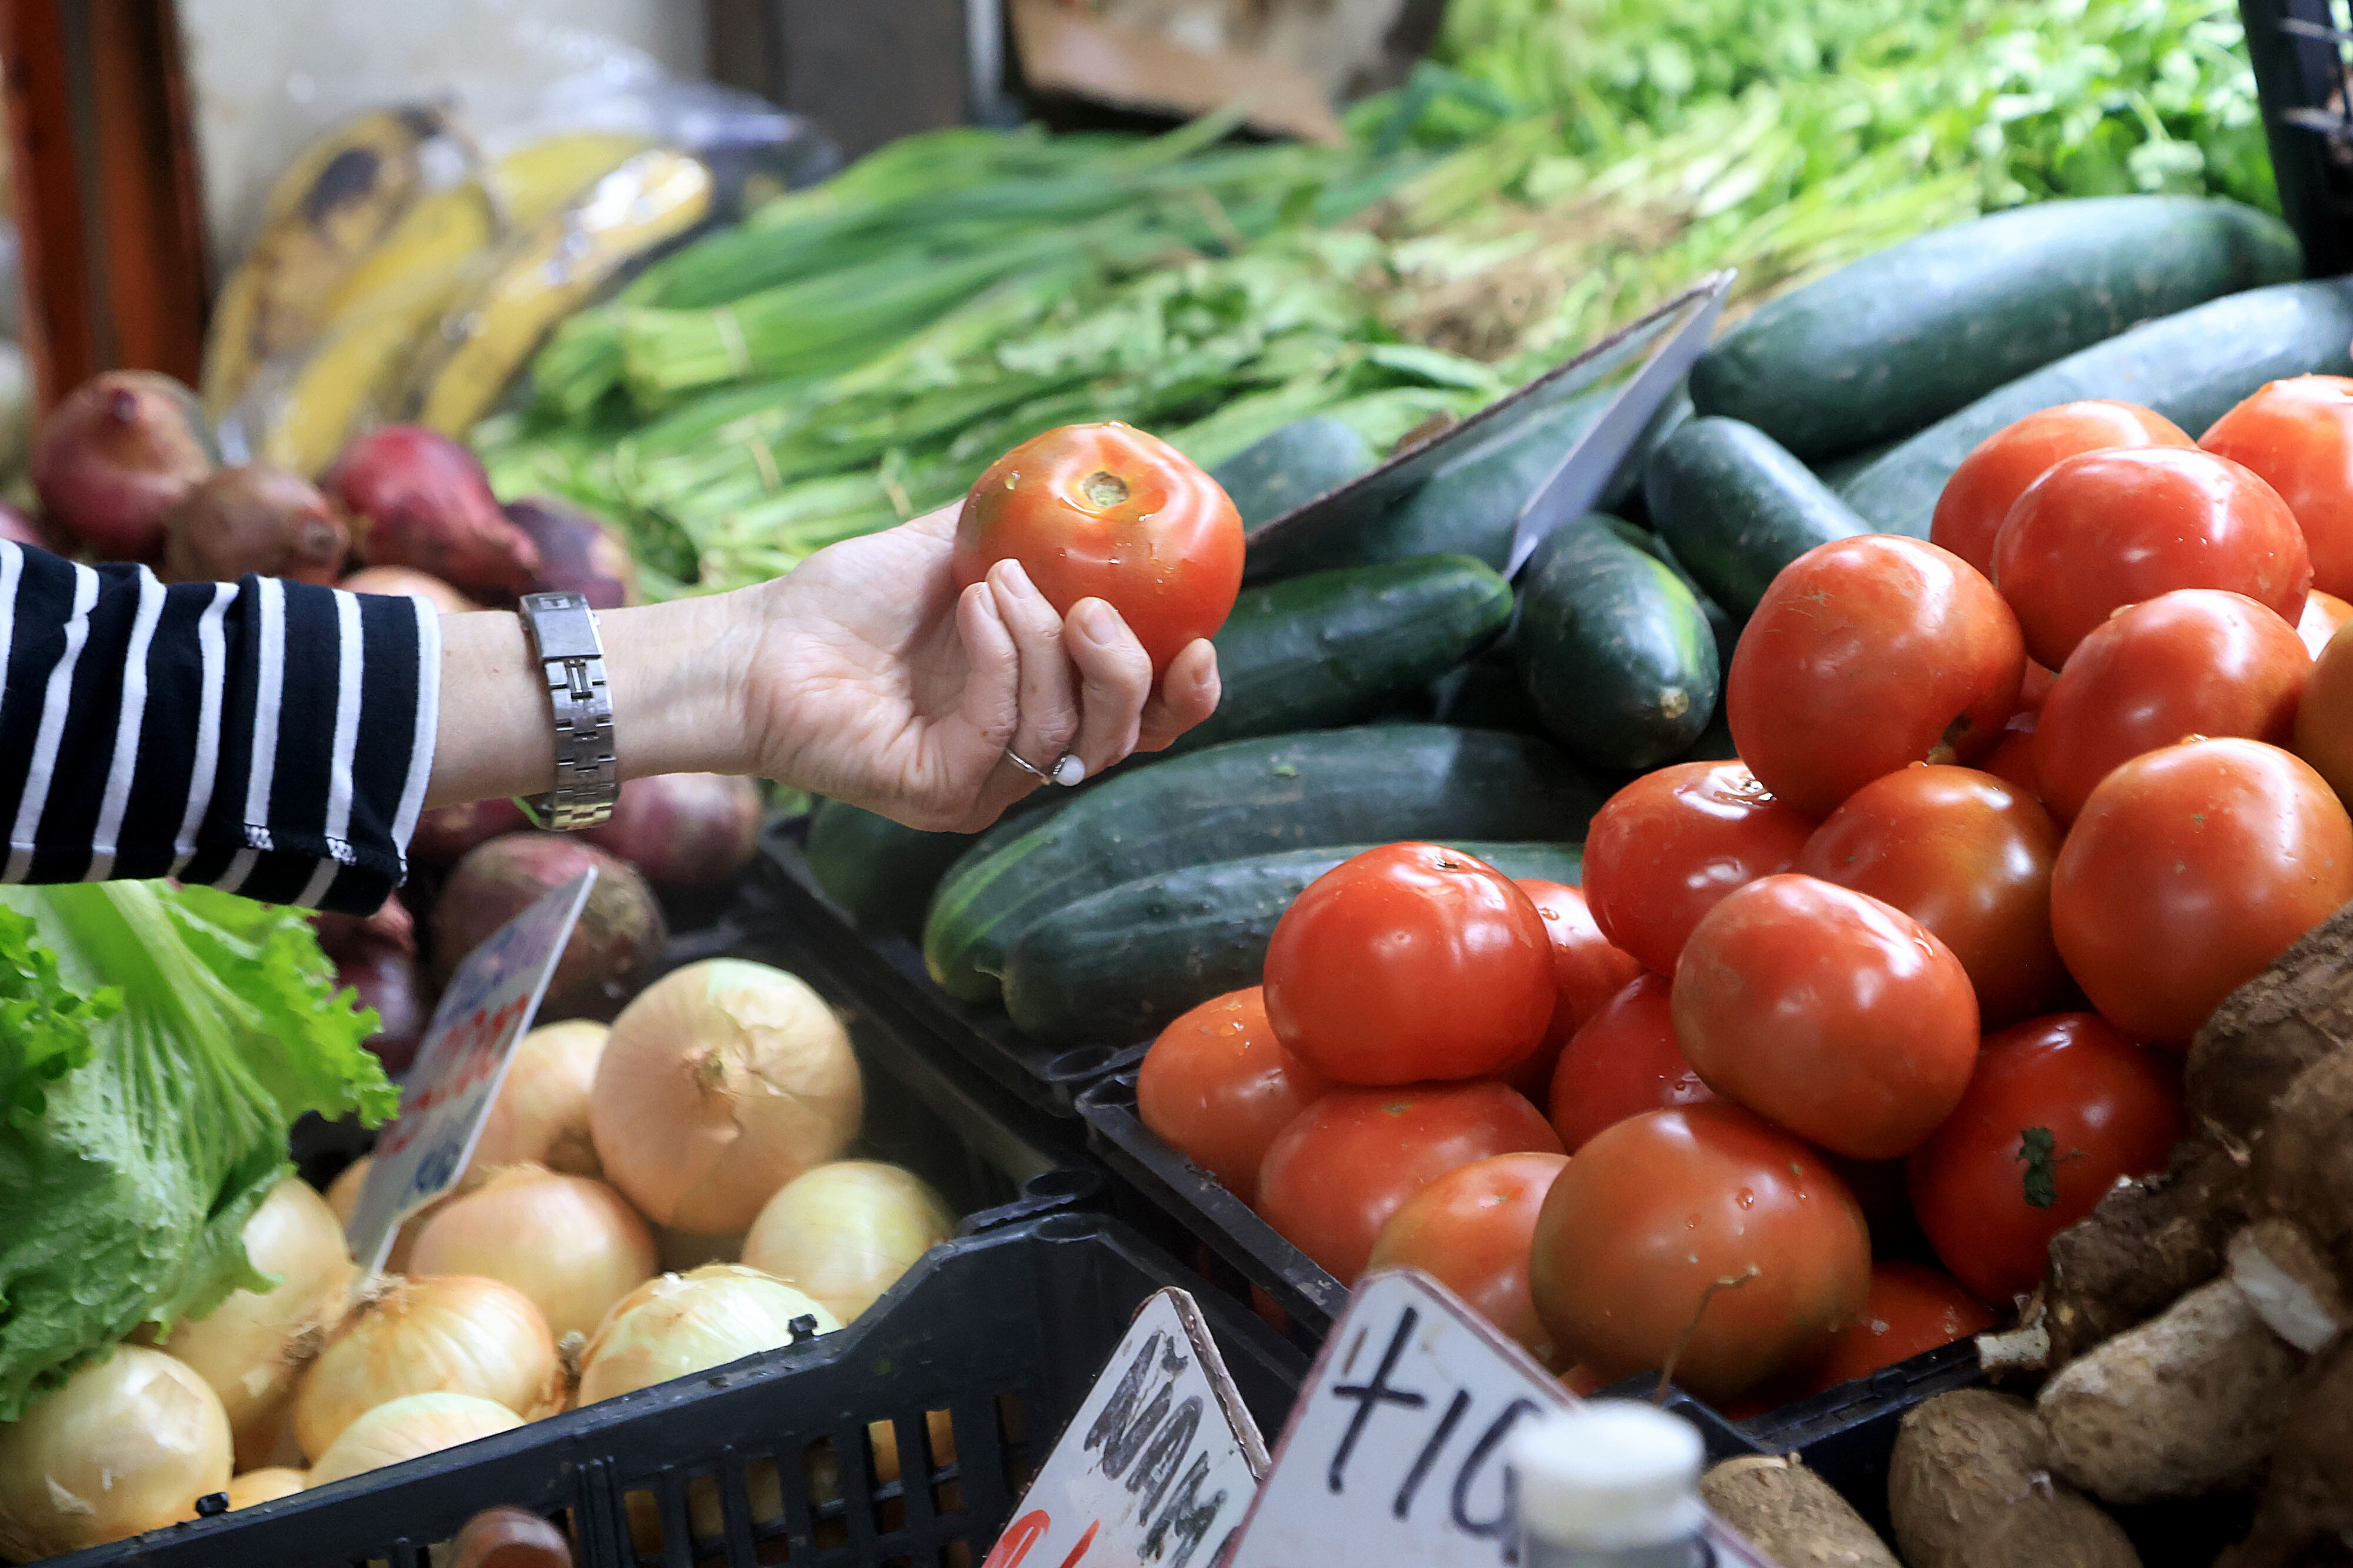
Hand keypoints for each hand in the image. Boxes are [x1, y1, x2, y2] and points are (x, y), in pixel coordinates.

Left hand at [734, 505, 1220, 831]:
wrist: (758, 641)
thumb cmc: (850, 599)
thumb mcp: (955, 548)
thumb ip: (1025, 527)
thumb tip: (1088, 475)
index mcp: (1043, 704)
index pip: (1145, 722)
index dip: (1187, 693)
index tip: (1200, 641)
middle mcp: (1022, 756)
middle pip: (1125, 738)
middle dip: (1125, 668)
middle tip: (1087, 604)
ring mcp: (984, 784)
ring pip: (1067, 732)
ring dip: (1043, 641)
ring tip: (994, 579)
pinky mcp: (941, 795)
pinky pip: (1003, 731)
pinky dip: (1000, 657)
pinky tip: (971, 607)